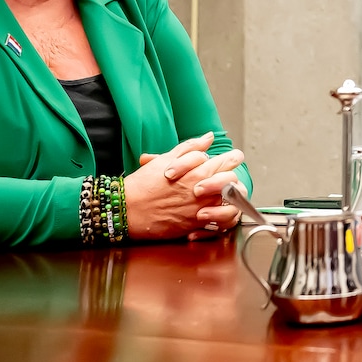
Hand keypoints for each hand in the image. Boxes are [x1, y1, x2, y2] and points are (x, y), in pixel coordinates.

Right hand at [125, 133, 243, 238]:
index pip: (226, 160)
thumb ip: (190, 148)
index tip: (233, 158)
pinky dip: (224, 214)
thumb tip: (208, 137)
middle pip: (232, 178)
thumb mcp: (165, 160)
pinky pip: (222, 220)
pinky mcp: (197, 223)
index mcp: (197, 170)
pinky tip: (218, 209)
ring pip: (231, 199)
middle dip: (234, 175)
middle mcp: (203, 189)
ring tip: (225, 192)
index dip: (232, 158)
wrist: (128, 210)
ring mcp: (202, 207)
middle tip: (229, 175)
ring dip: (231, 194)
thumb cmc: (143, 184)